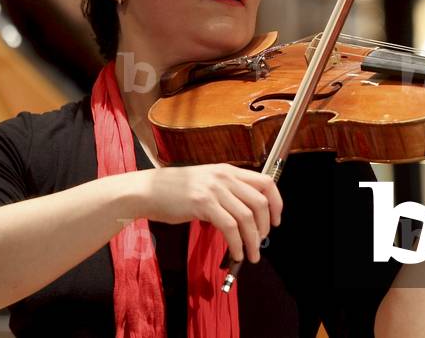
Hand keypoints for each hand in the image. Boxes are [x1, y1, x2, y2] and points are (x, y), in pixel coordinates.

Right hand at [135, 164, 282, 263]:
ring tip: (252, 254)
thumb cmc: (174, 190)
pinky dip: (237, 243)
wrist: (147, 190)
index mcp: (228, 170)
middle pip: (260, 201)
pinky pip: (229, 227)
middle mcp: (225, 177)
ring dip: (253, 240)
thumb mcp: (206, 182)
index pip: (266, 182)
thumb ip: (226, 192)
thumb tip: (246, 214)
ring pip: (247, 217)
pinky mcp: (203, 204)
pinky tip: (236, 253)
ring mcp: (214, 189)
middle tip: (262, 241)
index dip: (277, 202)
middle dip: (265, 226)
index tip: (276, 220)